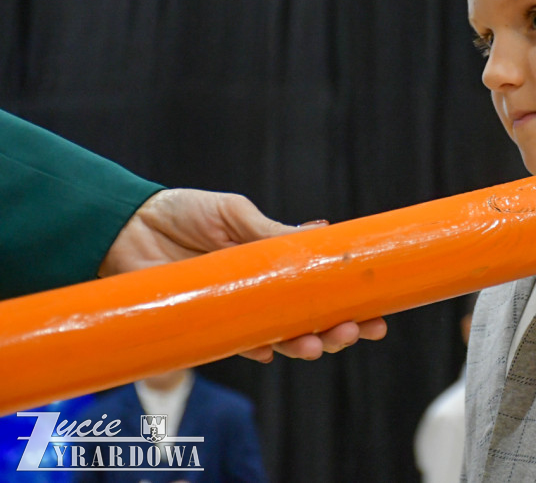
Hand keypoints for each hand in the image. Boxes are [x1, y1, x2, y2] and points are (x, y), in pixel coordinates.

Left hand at [100, 188, 386, 360]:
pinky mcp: (208, 329)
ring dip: (306, 345)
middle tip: (356, 330)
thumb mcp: (234, 213)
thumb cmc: (184, 214)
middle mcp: (263, 294)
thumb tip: (319, 236)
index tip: (379, 311)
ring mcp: (238, 314)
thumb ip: (271, 232)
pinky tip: (274, 351)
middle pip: (311, 322)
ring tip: (319, 344)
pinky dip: (258, 350)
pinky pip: (238, 347)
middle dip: (338, 331)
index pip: (323, 290)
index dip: (352, 303)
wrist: (126, 226)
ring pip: (282, 340)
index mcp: (277, 265)